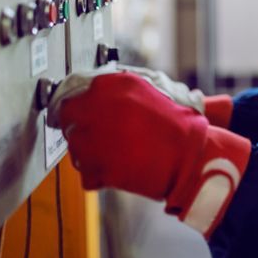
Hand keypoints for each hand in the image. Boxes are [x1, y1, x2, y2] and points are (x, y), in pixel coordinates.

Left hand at [48, 70, 250, 235]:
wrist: (190, 156)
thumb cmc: (177, 125)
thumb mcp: (151, 91)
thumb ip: (119, 90)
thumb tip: (95, 94)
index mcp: (113, 83)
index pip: (74, 89)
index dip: (77, 103)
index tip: (78, 111)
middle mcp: (98, 106)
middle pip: (68, 117)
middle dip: (80, 126)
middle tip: (98, 135)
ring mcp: (94, 137)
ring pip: (74, 145)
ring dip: (87, 150)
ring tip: (116, 152)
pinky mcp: (96, 166)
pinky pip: (86, 171)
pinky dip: (98, 174)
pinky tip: (118, 168)